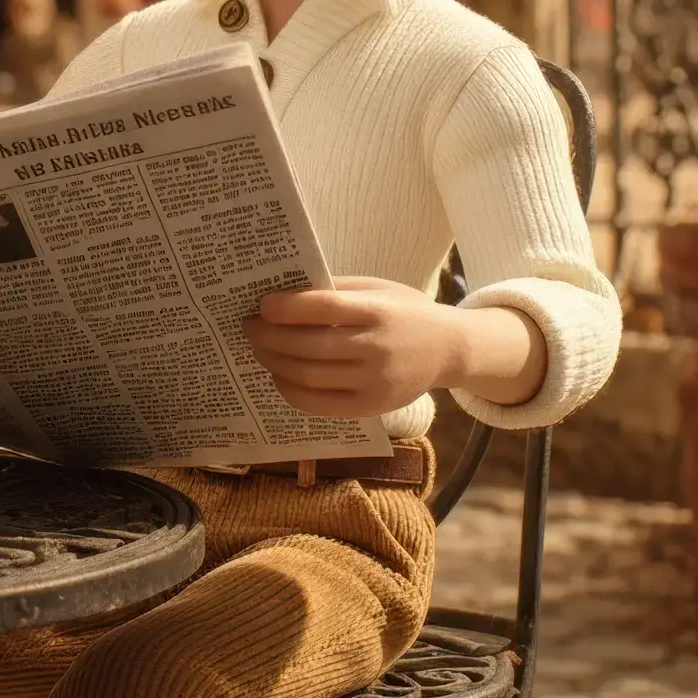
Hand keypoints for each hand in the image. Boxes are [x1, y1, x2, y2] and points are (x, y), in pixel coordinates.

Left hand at [243, 277, 464, 418]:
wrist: (448, 349)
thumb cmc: (405, 312)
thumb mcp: (377, 289)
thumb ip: (335, 291)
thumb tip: (282, 294)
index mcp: (379, 311)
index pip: (323, 308)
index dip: (285, 307)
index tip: (262, 304)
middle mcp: (378, 349)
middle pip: (309, 346)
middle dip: (268, 336)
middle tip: (249, 326)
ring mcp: (374, 383)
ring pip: (308, 377)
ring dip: (273, 361)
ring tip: (259, 348)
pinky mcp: (370, 408)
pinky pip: (318, 405)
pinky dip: (289, 390)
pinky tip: (279, 375)